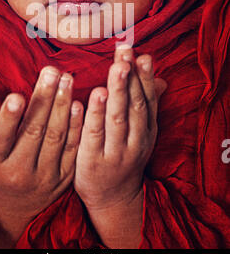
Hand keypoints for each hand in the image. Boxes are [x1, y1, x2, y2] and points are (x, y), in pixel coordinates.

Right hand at [0, 67, 83, 245]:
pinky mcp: (64, 178)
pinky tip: (78, 104)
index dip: (9, 117)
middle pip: (34, 131)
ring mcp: (44, 176)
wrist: (16, 211)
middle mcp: (19, 172)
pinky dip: (76, 126)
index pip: (1, 137)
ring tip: (67, 79)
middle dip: (44, 99)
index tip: (17, 95)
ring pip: (56, 137)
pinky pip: (72, 149)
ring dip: (62, 106)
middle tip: (52, 71)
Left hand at [74, 44, 166, 211]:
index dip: (145, 77)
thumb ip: (147, 105)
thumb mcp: (142, 133)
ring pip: (117, 119)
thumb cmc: (125, 155)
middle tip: (125, 55)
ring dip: (117, 92)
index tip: (142, 55)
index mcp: (146, 130)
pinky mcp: (92, 161)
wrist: (113, 198)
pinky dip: (94, 115)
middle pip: (134, 106)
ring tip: (115, 69)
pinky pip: (93, 135)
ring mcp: (115, 152)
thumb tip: (161, 79)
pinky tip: (93, 96)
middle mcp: (135, 140)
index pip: (148, 100)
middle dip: (130, 78)